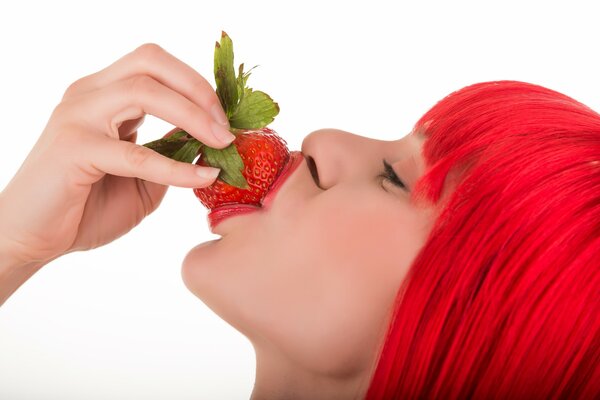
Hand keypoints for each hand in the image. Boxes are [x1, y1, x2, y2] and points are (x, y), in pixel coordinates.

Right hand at [0, 43, 234, 264]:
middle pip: (152, 61)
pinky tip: (202, 178)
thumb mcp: (143, 179)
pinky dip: (175, 167)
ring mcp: (78, 116)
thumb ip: (171, 155)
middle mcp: (89, 95)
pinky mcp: (74, 148)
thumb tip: (211, 146)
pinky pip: (136, 152)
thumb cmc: (86, 208)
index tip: (228, 118)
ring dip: (193, 115)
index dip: (198, 85)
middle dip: (199, 90)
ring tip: (222, 144)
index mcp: (104, 94)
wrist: (33, 239)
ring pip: (144, 91)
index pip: (156, 65)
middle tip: (228, 126)